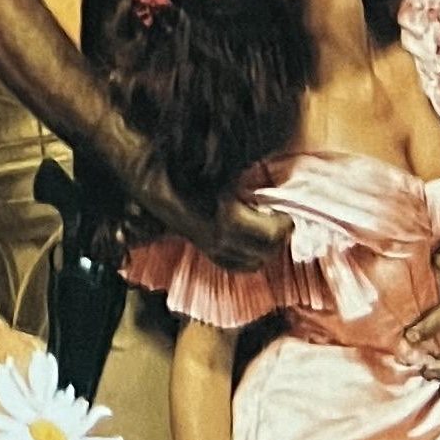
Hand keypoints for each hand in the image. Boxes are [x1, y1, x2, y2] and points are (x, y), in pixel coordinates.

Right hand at [141, 176, 294, 274]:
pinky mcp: (207, 253)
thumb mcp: (222, 174)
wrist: (154, 186)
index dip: (284, 224)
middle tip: (281, 220)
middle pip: (266, 253)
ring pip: (253, 263)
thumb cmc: (188, 173)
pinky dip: (250, 258)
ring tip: (267, 230)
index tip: (285, 212)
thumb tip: (278, 180)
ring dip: (266, 249)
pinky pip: (237, 266)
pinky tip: (250, 242)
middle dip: (279, 238)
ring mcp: (213, 250)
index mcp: (227, 220)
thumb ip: (248, 180)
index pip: (271, 235)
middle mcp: (221, 241)